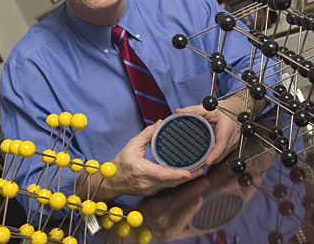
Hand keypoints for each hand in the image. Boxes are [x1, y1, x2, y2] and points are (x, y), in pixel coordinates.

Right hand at [80, 120, 203, 200]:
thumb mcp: (132, 145)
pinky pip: (168, 186)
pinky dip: (178, 180)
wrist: (111, 181)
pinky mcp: (153, 191)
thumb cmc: (120, 163)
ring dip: (186, 179)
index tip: (189, 172)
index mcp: (142, 171)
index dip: (177, 175)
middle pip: (172, 182)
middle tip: (202, 168)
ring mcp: (151, 189)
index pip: (162, 175)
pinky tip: (187, 174)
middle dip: (188, 177)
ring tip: (199, 170)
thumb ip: (146, 134)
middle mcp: (148, 183)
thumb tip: (159, 122)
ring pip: (172, 186)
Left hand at [176, 96, 247, 166]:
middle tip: (195, 165)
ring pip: (222, 156)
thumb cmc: (223, 108)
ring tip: (198, 164)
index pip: (222, 143)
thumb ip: (193, 110)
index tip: (207, 162)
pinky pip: (223, 154)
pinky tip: (205, 158)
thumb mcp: (208, 108)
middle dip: (209, 160)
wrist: (236, 109)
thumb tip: (178, 112)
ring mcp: (233, 143)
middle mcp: (232, 137)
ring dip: (211, 160)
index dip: (215, 154)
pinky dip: (214, 157)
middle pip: (220, 153)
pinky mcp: (231, 145)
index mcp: (227, 127)